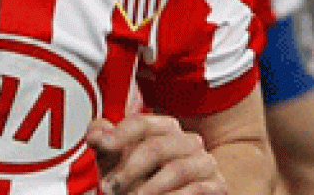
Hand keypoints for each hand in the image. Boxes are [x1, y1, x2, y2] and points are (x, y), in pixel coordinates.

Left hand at [85, 113, 224, 194]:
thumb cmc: (142, 182)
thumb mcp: (118, 163)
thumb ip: (106, 144)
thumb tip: (95, 133)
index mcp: (166, 129)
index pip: (141, 123)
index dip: (119, 134)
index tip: (100, 146)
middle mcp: (189, 141)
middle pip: (156, 147)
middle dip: (129, 169)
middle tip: (109, 187)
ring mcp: (206, 163)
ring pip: (177, 169)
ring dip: (149, 188)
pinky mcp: (218, 186)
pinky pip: (197, 190)